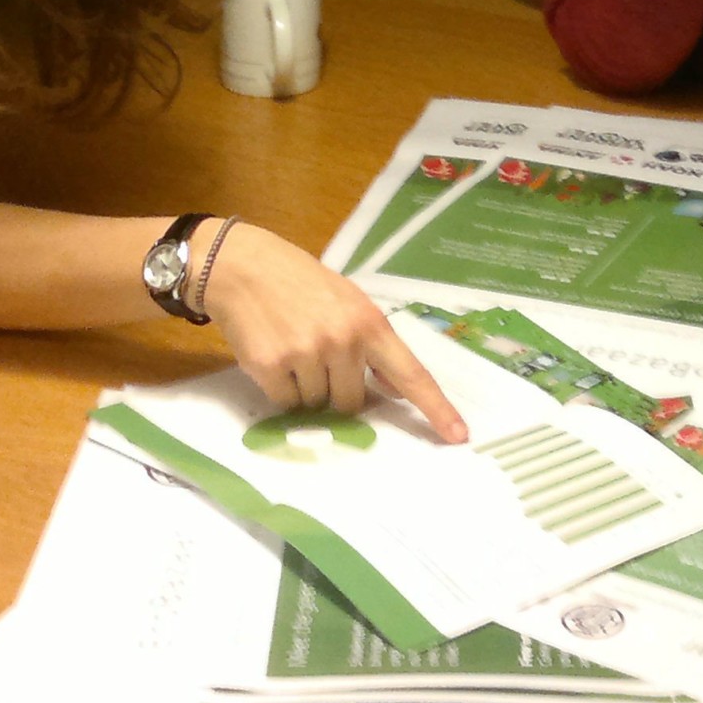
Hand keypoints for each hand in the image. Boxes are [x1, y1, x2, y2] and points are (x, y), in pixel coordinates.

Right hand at [199, 222, 468, 442]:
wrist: (243, 266)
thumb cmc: (301, 284)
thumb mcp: (348, 302)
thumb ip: (373, 345)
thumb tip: (397, 389)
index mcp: (370, 323)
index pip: (411, 374)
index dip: (436, 408)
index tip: (459, 436)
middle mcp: (343, 340)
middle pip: (352, 403)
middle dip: (336, 390)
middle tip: (316, 356)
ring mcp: (307, 354)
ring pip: (317, 405)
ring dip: (306, 389)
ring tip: (292, 348)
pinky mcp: (272, 367)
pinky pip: (286, 403)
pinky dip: (280, 388)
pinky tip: (273, 354)